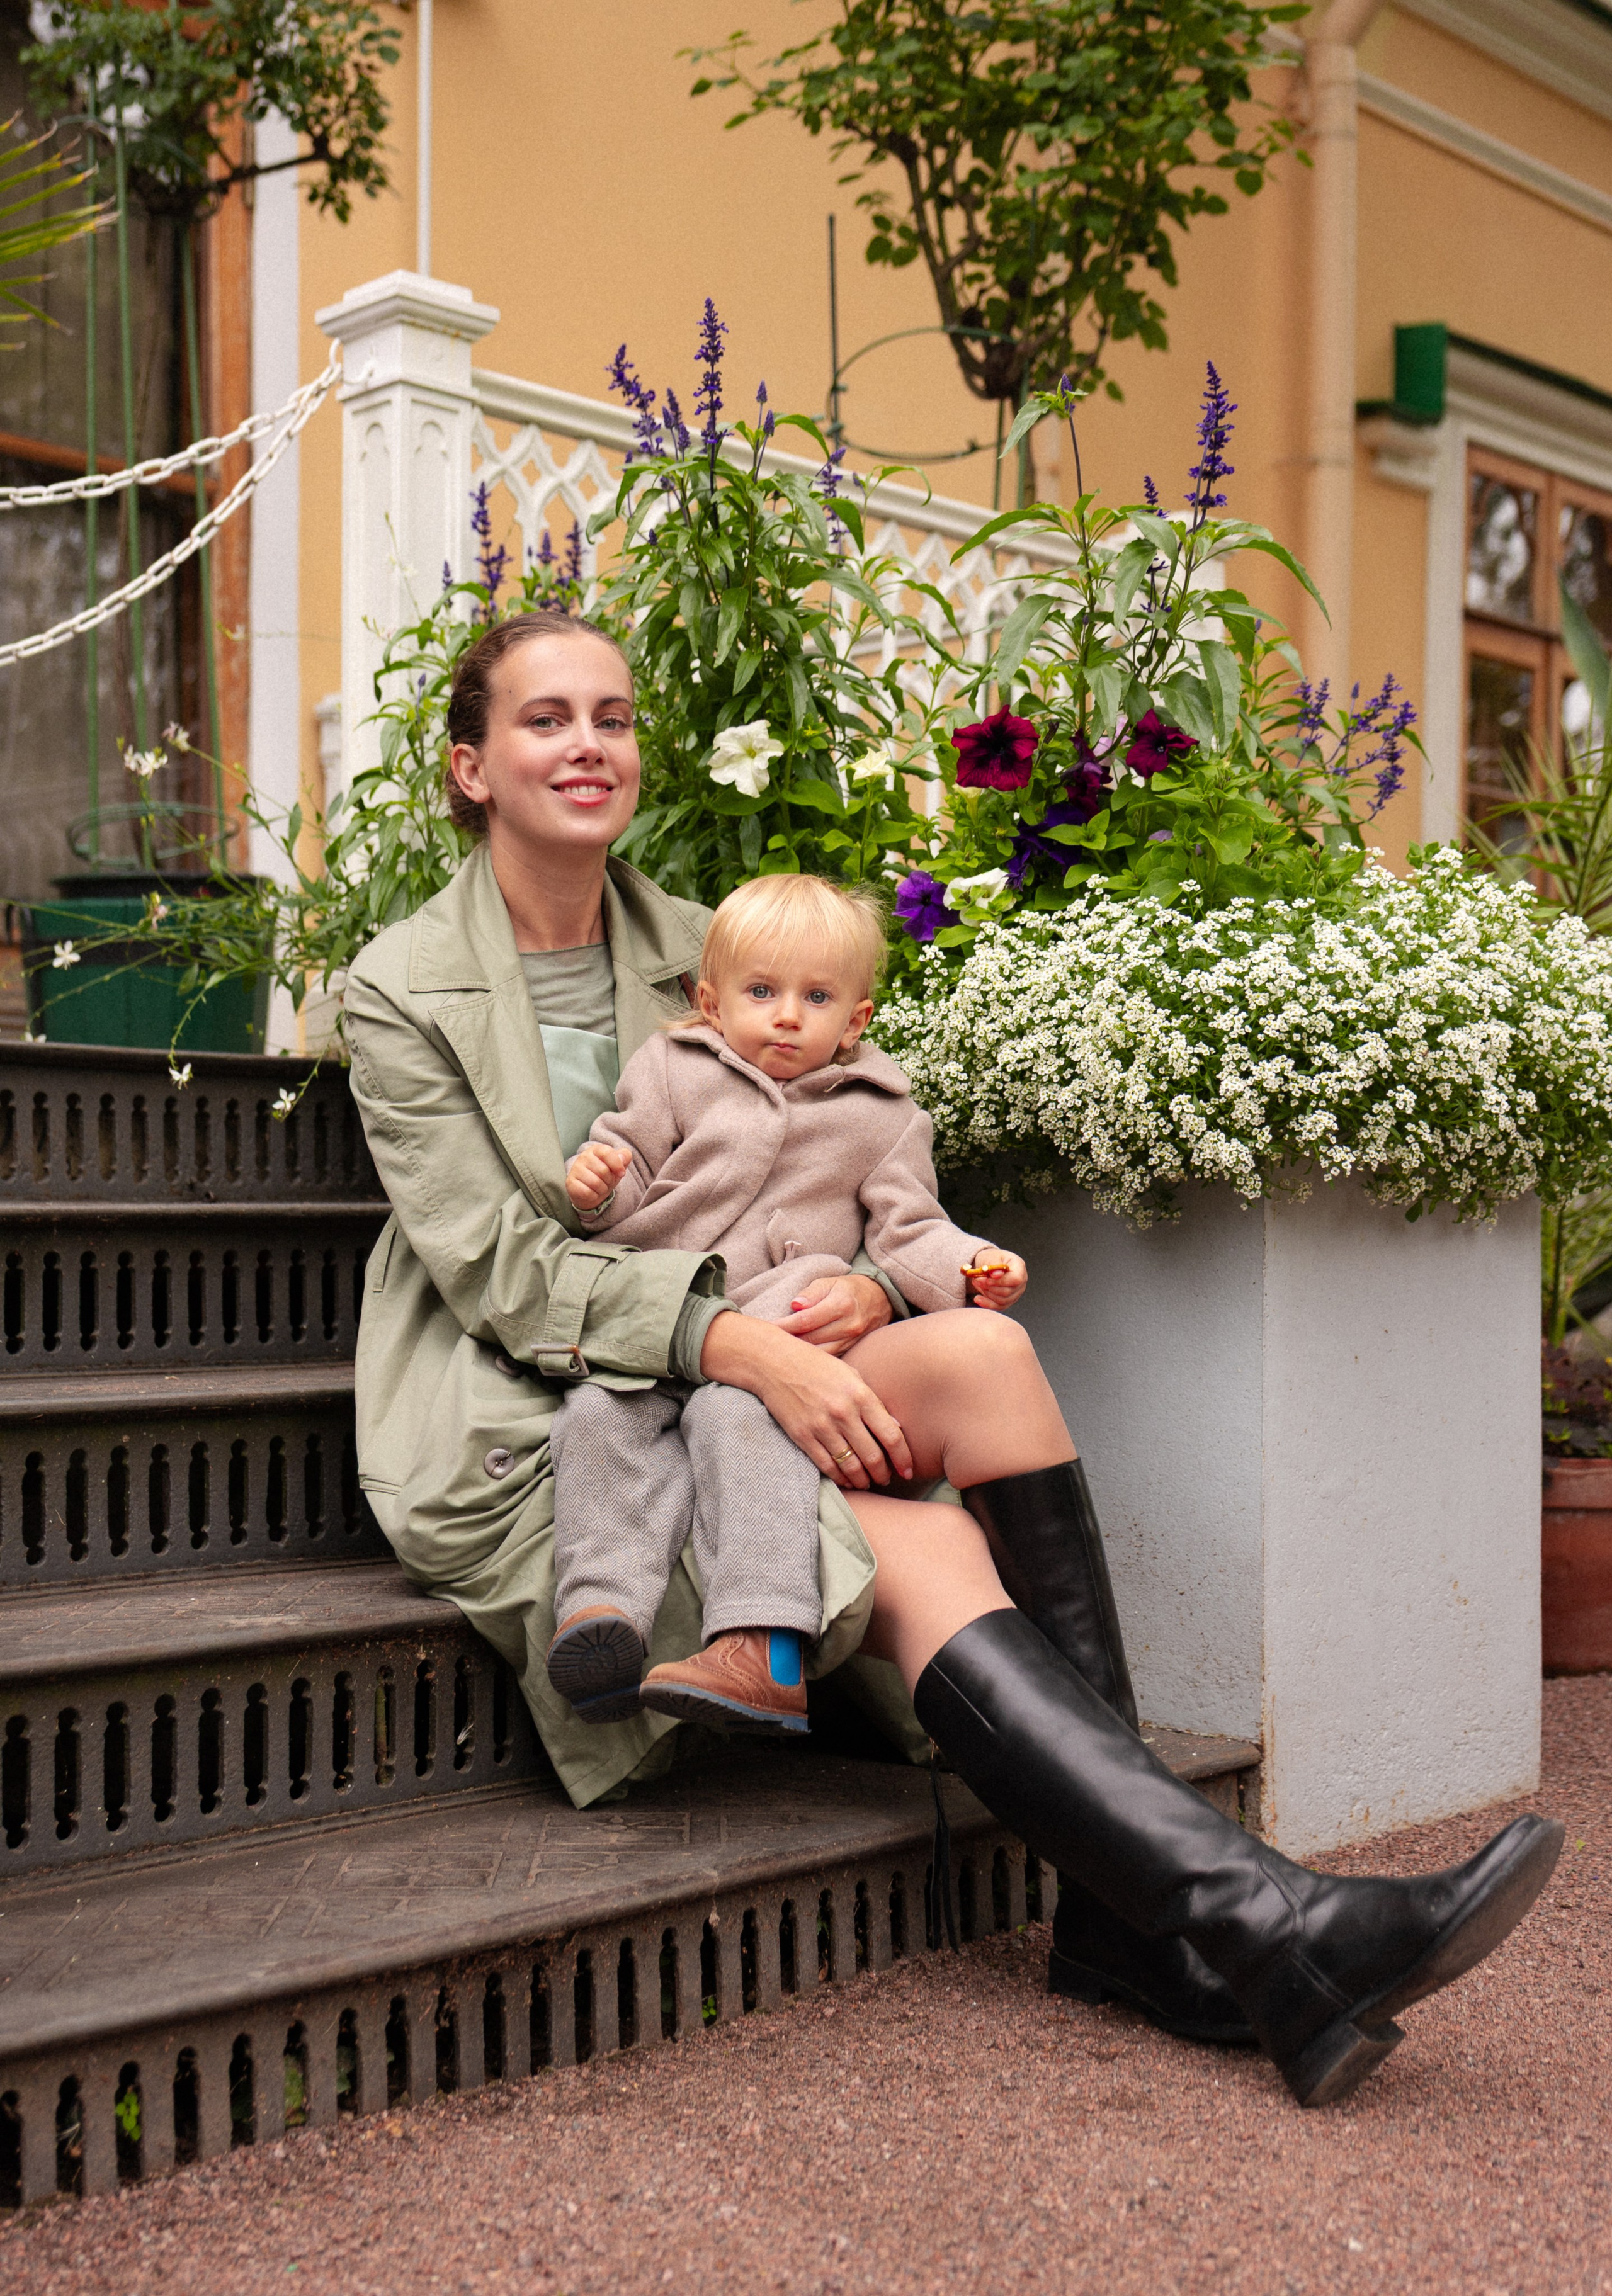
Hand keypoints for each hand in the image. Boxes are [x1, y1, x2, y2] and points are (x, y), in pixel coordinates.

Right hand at [565, 1141, 630, 1210]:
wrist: (591, 1191)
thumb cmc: (606, 1176)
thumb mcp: (618, 1166)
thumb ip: (624, 1157)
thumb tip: (622, 1157)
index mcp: (596, 1149)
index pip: (607, 1153)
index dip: (617, 1165)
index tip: (622, 1173)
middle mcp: (583, 1157)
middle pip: (603, 1171)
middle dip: (610, 1180)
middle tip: (607, 1181)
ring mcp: (575, 1169)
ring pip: (596, 1183)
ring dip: (602, 1189)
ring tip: (600, 1187)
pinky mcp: (570, 1183)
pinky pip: (587, 1192)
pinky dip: (594, 1196)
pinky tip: (591, 1192)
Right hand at [699, 1311, 913, 1488]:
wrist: (774, 1362)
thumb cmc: (817, 1366)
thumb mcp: (851, 1375)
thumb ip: (873, 1402)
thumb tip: (896, 1428)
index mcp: (861, 1395)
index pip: (891, 1435)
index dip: (903, 1458)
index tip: (908, 1470)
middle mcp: (843, 1412)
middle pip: (873, 1456)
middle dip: (884, 1473)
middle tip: (887, 1478)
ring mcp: (821, 1426)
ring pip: (850, 1466)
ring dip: (863, 1480)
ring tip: (868, 1482)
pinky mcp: (802, 1436)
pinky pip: (827, 1465)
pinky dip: (840, 1477)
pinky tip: (847, 1480)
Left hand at [774, 1272, 893, 1355]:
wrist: (880, 1300)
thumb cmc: (848, 1289)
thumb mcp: (829, 1282)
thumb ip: (811, 1292)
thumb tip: (794, 1305)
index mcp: (841, 1304)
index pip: (806, 1320)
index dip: (784, 1325)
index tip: (767, 1328)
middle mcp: (848, 1325)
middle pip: (810, 1339)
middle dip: (787, 1341)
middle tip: (767, 1342)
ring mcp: (851, 1341)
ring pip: (818, 1354)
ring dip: (798, 1353)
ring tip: (779, 1351)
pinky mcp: (851, 1351)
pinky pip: (828, 1359)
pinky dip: (811, 1359)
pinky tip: (797, 1357)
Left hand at [963, 1249, 1027, 1311]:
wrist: (988, 1265)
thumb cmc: (990, 1259)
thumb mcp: (990, 1257)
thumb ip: (994, 1266)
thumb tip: (996, 1275)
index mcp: (1019, 1266)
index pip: (1016, 1279)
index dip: (1001, 1282)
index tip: (987, 1280)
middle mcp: (1021, 1281)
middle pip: (1008, 1291)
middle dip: (990, 1287)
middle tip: (976, 1280)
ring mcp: (1016, 1292)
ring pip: (1003, 1300)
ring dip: (987, 1293)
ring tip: (977, 1283)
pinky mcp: (1009, 1300)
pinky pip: (999, 1306)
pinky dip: (987, 1304)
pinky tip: (978, 1298)